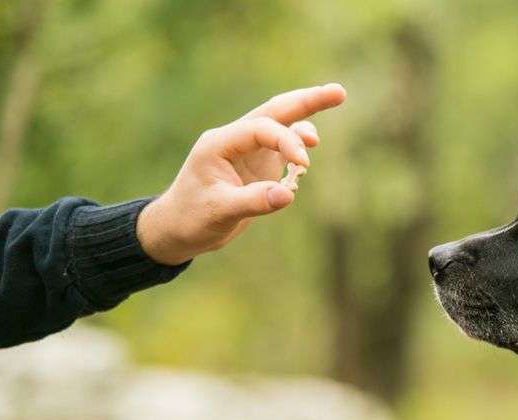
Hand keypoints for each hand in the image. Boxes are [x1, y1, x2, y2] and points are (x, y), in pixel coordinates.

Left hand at [136, 83, 345, 264]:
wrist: (177, 229)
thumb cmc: (192, 219)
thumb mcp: (220, 212)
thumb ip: (254, 201)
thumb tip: (288, 194)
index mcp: (219, 143)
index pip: (261, 129)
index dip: (287, 141)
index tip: (304, 166)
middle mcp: (234, 140)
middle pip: (275, 111)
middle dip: (307, 101)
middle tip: (339, 92)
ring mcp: (246, 151)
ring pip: (281, 126)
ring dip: (305, 121)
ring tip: (326, 122)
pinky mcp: (256, 165)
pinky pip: (282, 148)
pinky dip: (298, 148)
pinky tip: (306, 160)